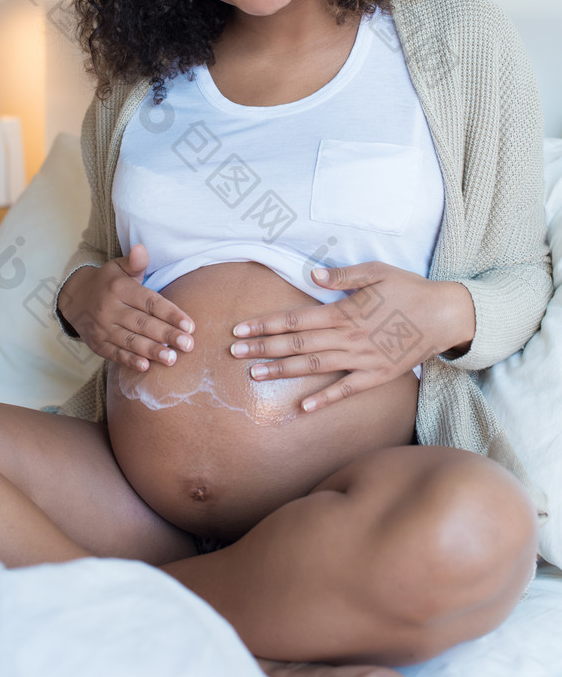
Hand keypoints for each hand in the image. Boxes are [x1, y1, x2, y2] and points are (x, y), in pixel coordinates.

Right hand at [58, 244, 194, 370]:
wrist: (74, 297)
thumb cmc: (107, 282)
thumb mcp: (119, 267)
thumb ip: (135, 262)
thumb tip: (142, 248)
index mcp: (119, 289)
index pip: (149, 302)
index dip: (170, 313)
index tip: (190, 325)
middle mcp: (110, 309)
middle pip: (142, 323)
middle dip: (167, 335)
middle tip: (188, 345)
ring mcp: (102, 328)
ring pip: (130, 341)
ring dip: (152, 351)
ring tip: (172, 359)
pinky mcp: (97, 344)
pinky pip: (114, 353)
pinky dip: (129, 361)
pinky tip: (145, 366)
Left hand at [229, 261, 474, 411]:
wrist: (444, 315)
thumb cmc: (408, 288)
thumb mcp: (377, 271)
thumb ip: (343, 275)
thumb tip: (313, 273)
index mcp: (343, 311)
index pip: (295, 318)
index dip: (266, 324)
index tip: (240, 328)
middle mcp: (347, 337)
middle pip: (296, 344)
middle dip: (263, 348)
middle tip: (234, 352)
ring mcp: (361, 359)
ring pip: (314, 367)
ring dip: (282, 371)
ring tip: (255, 374)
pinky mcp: (376, 376)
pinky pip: (346, 391)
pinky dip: (324, 400)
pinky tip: (302, 409)